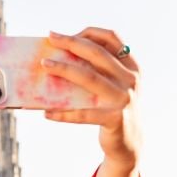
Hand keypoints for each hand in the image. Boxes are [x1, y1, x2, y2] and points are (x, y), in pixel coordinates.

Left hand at [43, 27, 142, 176]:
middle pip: (98, 54)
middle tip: (51, 38)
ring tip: (45, 65)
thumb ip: (99, 71)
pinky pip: (83, 114)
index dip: (88, 32)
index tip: (64, 34)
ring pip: (90, 78)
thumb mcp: (114, 86)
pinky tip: (47, 112)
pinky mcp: (115, 119)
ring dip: (64, 69)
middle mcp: (131, 79)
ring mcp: (124, 99)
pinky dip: (63, 113)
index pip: (112, 38)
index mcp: (131, 66)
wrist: (129, 143)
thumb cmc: (113, 108)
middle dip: (72, 43)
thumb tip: (60, 57)